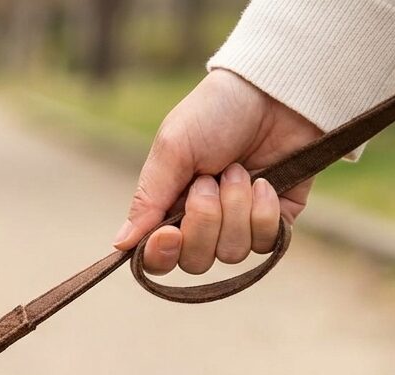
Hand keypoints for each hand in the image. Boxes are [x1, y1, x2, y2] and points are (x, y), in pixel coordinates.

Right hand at [112, 69, 323, 274]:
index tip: (169, 232)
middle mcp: (202, 224)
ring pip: (231, 253)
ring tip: (240, 171)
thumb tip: (119, 245)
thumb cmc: (215, 114)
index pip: (158, 258)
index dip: (162, 254)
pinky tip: (264, 182)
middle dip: (205, 221)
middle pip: (195, 261)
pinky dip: (264, 210)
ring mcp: (240, 226)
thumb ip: (147, 200)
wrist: (274, 94)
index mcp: (169, 208)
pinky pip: (266, 243)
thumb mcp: (173, 150)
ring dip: (235, 208)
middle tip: (209, 180)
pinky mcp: (275, 222)